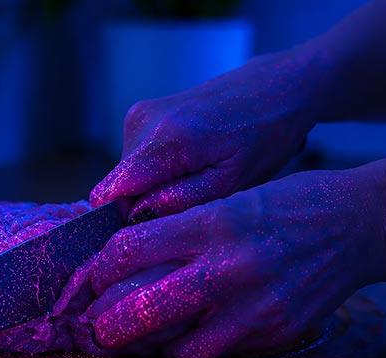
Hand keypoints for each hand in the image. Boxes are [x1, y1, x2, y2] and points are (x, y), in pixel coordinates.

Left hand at [87, 169, 385, 357]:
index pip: (131, 249)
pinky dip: (194, 349)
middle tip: (99, 324)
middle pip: (141, 308)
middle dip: (108, 323)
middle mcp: (230, 265)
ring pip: (177, 347)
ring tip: (145, 334)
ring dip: (152, 345)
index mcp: (214, 222)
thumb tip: (129, 258)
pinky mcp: (275, 331)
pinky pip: (217, 354)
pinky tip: (189, 335)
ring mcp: (255, 305)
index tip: (98, 274)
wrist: (360, 224)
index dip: (102, 267)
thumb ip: (182, 230)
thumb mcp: (231, 199)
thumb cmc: (290, 204)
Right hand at [90, 48, 323, 219]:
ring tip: (196, 182)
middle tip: (190, 208)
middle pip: (118, 189)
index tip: (147, 239)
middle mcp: (143, 120)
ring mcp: (138, 114)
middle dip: (145, 208)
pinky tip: (190, 167)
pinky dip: (157, 174)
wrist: (274, 89)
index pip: (111, 193)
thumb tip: (133, 219)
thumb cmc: (265, 136)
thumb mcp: (232, 183)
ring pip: (126, 178)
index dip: (121, 224)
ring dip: (153, 191)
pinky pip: (136, 162)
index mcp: (167, 137)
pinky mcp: (140, 115)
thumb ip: (179, 203)